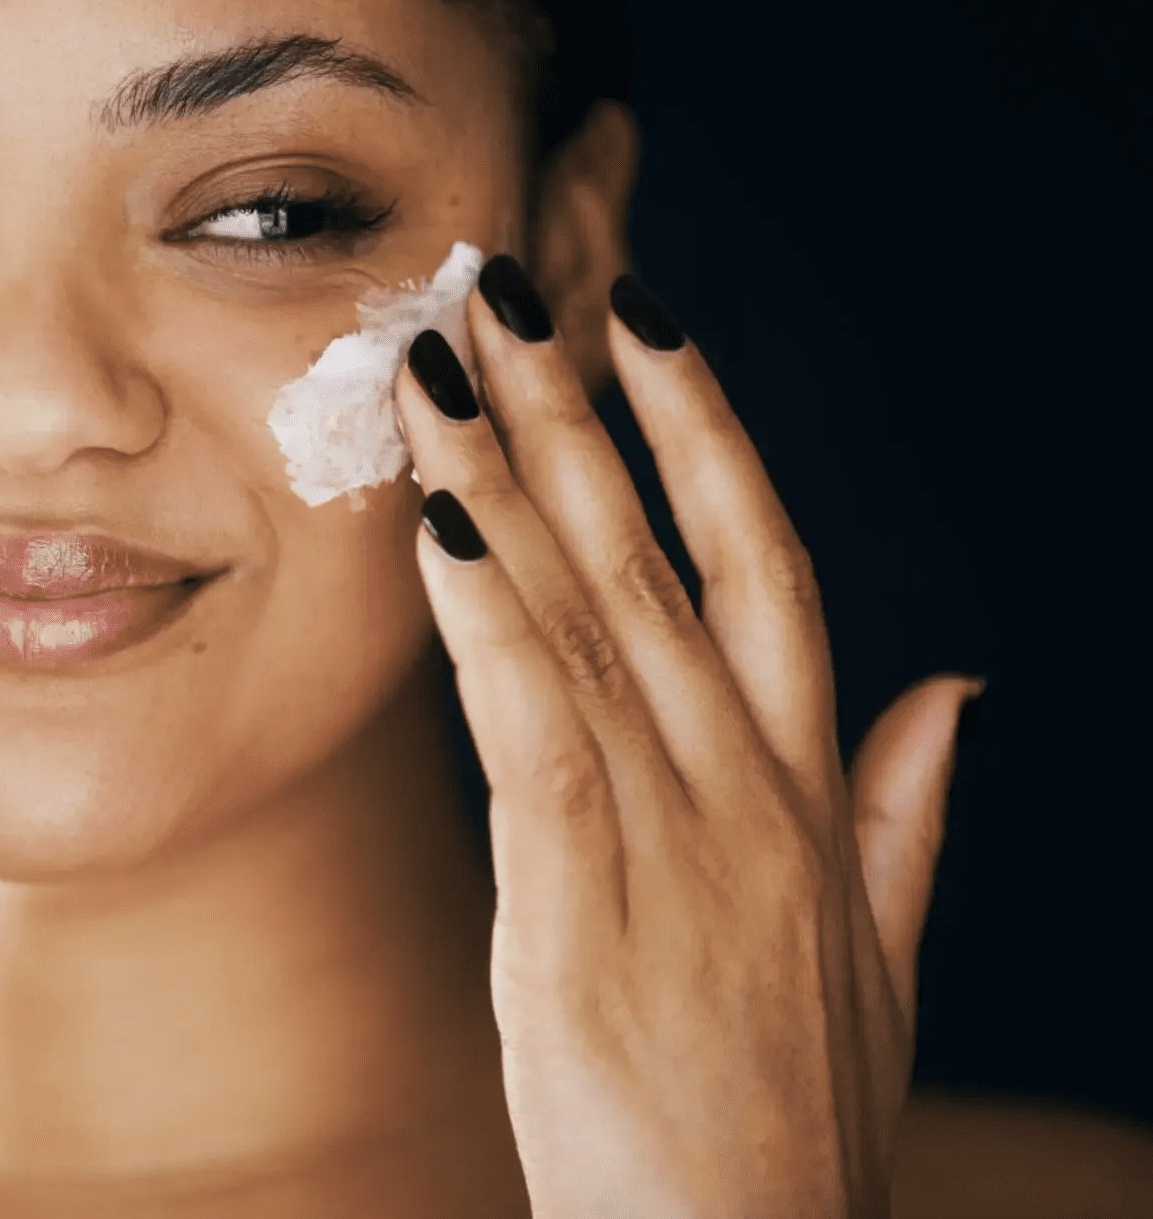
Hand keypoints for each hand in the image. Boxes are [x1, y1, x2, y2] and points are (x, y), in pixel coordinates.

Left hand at [395, 258, 978, 1218]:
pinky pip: (535, 734)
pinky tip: (442, 525)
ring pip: (591, 618)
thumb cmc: (789, 1122)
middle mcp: (747, 793)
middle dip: (583, 408)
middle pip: (664, 557)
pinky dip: (491, 622)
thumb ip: (910, 815)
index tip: (651, 321)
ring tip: (444, 358)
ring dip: (513, 476)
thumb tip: (957, 691)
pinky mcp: (587, 915)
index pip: (766, 568)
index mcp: (808, 795)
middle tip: (512, 276)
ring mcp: (676, 847)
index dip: (710, 435)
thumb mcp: (876, 958)